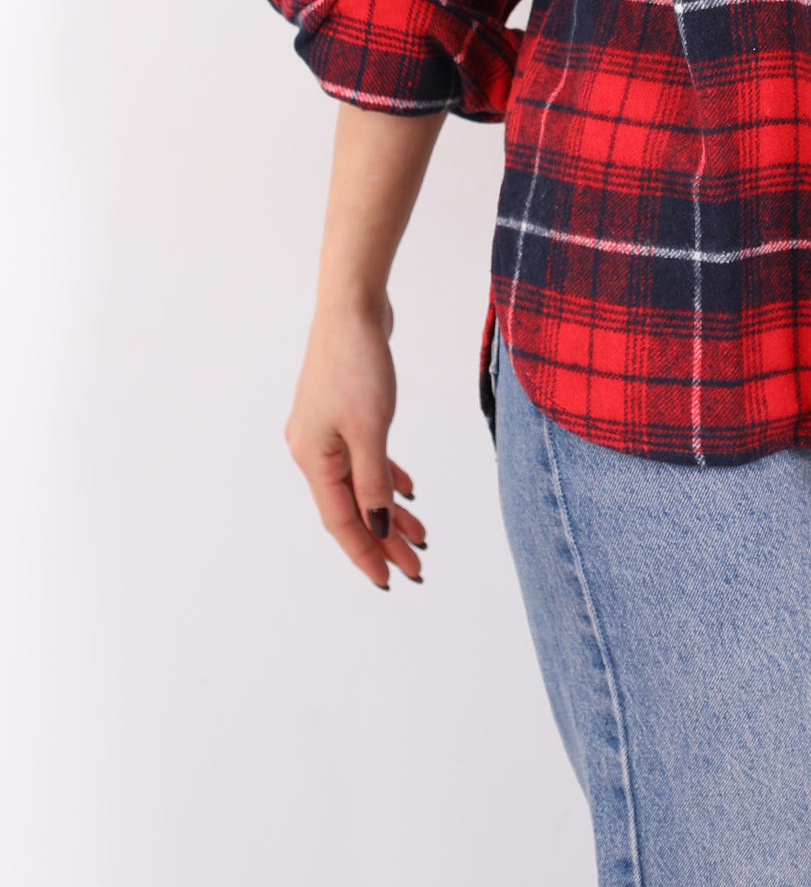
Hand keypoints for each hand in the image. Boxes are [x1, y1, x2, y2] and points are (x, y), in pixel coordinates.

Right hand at [285, 296, 427, 588]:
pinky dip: (386, 475)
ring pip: (362, 483)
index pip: (342, 521)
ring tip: (421, 535)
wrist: (352, 306)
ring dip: (389, 509)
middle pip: (352, 506)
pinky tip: (409, 490)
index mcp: (313, 458)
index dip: (366, 553)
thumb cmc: (357, 362)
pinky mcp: (344, 412)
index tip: (390, 580)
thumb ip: (374, 480)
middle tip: (416, 566)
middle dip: (384, 538)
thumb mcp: (370, 427)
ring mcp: (327, 430)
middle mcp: (314, 449)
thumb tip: (378, 526)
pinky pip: (365, 457)